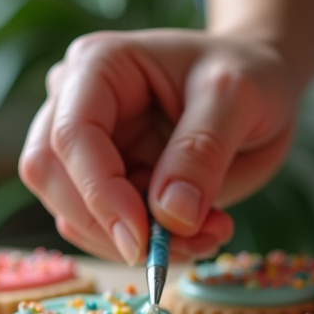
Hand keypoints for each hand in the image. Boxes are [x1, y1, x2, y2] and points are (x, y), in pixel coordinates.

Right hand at [18, 29, 298, 263]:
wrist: (261, 91)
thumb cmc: (247, 75)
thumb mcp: (238, 99)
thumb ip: (202, 152)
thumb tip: (169, 216)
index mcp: (98, 66)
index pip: (71, 136)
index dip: (99, 193)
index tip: (143, 239)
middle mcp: (74, 104)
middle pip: (52, 178)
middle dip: (112, 226)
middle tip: (189, 243)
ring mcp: (84, 148)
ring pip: (73, 215)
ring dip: (135, 244)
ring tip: (208, 233)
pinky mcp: (102, 186)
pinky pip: (101, 232)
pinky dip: (146, 248)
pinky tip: (198, 232)